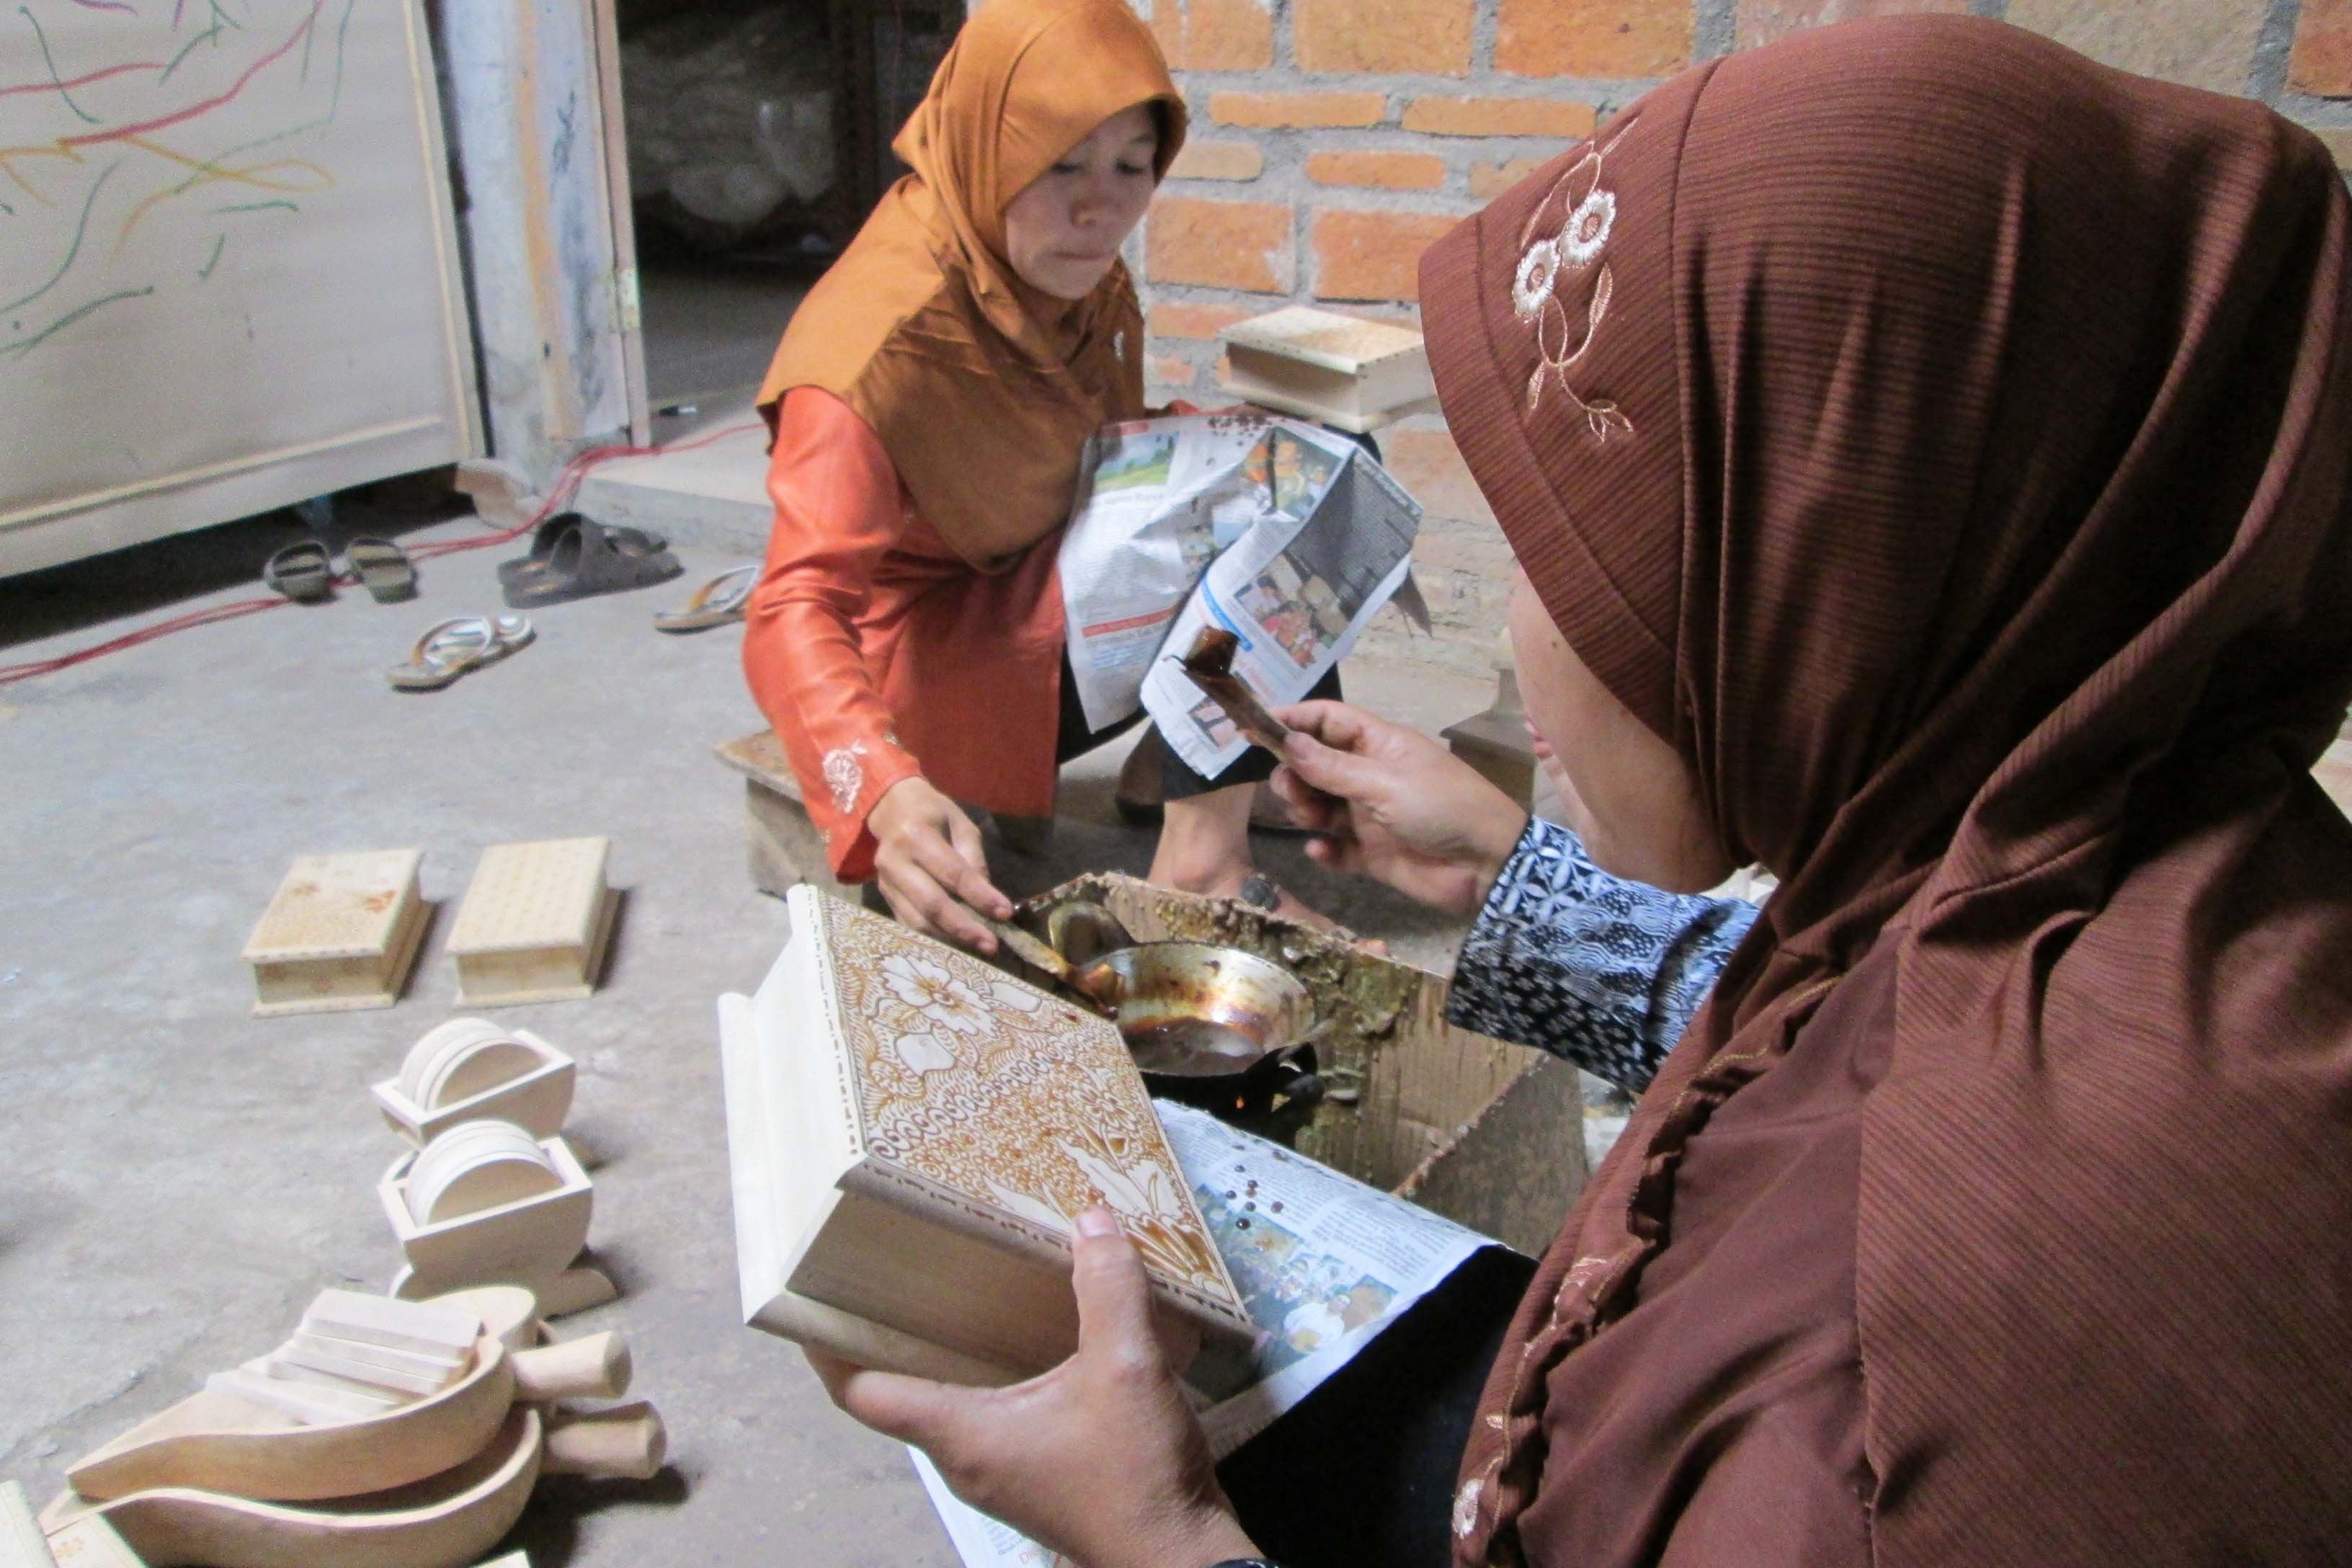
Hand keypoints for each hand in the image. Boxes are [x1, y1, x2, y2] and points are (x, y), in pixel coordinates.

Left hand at [807, 1209, 1258, 1567]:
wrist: (1179, 1558)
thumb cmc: (1133, 1476)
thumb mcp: (1126, 1367)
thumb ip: (1107, 1289)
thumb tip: (1092, 1223)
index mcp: (962, 1434)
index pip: (862, 1392)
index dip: (826, 1347)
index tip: (807, 1300)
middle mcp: (967, 1455)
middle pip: (896, 1392)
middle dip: (882, 1334)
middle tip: (881, 1269)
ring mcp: (1000, 1468)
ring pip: (945, 1402)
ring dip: (938, 1351)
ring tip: (947, 1287)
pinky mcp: (1034, 1470)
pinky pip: (988, 1411)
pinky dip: (986, 1369)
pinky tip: (1023, 1331)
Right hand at [868, 776, 1012, 951]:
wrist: (891, 810)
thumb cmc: (933, 814)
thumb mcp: (960, 824)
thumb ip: (973, 858)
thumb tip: (988, 899)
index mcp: (916, 835)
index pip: (953, 873)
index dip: (979, 895)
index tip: (1004, 913)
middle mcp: (895, 861)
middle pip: (931, 903)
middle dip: (964, 927)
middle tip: (991, 945)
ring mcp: (885, 883)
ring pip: (917, 921)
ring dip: (949, 939)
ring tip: (978, 948)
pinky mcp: (884, 898)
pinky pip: (908, 924)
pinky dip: (933, 938)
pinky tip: (956, 946)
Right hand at [1270, 700, 1528, 917]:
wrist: (1487, 866)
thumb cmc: (1441, 807)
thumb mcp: (1384, 782)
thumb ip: (1331, 766)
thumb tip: (1286, 740)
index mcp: (1379, 745)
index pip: (1328, 720)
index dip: (1293, 721)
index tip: (1255, 730)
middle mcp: (1370, 776)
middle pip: (1314, 765)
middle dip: (1294, 774)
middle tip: (1290, 789)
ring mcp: (1369, 816)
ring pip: (1319, 807)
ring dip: (1305, 810)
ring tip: (1311, 820)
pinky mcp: (1372, 854)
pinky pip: (1335, 848)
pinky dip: (1323, 849)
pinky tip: (1321, 850)